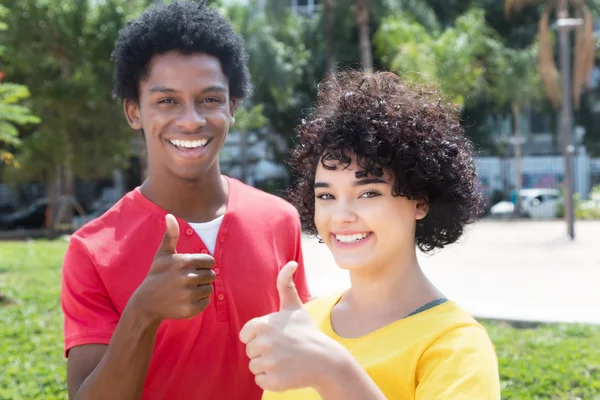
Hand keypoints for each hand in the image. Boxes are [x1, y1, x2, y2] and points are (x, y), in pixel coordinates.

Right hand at [130, 214, 215, 323]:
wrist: (146, 303)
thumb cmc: (157, 275)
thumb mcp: (162, 254)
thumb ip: (170, 235)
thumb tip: (169, 215)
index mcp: (184, 262)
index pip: (210, 261)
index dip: (202, 264)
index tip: (191, 268)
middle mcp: (187, 278)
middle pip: (211, 275)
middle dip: (202, 277)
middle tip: (187, 280)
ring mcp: (188, 294)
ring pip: (209, 289)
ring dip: (201, 289)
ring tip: (186, 290)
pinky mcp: (190, 309)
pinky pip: (206, 302)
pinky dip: (199, 302)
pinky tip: (186, 299)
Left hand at [239, 261, 349, 392]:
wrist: (325, 360)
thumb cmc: (306, 332)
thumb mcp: (294, 307)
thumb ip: (286, 284)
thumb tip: (291, 262)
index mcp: (262, 324)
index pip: (246, 335)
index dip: (259, 336)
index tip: (276, 336)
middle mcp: (263, 342)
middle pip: (250, 351)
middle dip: (264, 351)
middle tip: (284, 349)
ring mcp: (269, 362)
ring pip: (254, 366)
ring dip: (267, 365)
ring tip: (285, 360)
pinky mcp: (273, 380)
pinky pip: (260, 380)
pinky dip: (272, 379)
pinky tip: (286, 371)